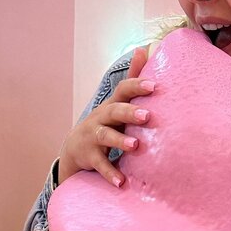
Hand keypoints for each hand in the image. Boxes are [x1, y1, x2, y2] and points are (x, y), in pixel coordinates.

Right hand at [58, 46, 153, 186]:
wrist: (75, 148)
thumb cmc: (106, 122)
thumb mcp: (116, 102)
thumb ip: (131, 80)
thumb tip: (142, 49)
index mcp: (112, 105)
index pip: (123, 90)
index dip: (137, 86)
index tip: (155, 86)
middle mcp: (101, 118)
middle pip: (114, 111)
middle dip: (129, 113)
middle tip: (147, 116)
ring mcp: (93, 137)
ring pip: (105, 137)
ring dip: (120, 141)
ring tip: (135, 147)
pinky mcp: (89, 157)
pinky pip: (100, 165)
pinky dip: (110, 173)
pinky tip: (122, 182)